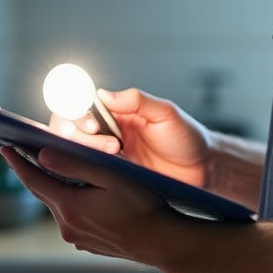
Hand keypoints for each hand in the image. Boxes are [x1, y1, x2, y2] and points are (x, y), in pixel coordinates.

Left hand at [0, 143, 177, 263]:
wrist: (159, 241)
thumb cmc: (141, 207)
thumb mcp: (110, 177)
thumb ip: (75, 164)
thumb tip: (43, 156)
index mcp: (70, 207)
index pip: (34, 180)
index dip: (18, 162)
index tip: (6, 148)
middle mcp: (67, 225)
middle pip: (43, 193)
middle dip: (32, 173)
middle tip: (23, 154)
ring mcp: (76, 237)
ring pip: (57, 205)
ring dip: (53, 188)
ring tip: (55, 170)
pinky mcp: (86, 242)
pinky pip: (71, 218)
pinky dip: (69, 203)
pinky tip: (80, 193)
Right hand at [54, 87, 213, 189]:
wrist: (202, 171)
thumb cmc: (186, 138)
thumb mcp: (164, 113)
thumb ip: (136, 100)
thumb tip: (103, 94)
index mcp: (116, 112)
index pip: (81, 105)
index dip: (76, 112)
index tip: (92, 122)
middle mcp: (106, 132)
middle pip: (70, 128)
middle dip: (80, 134)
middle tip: (109, 142)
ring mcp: (106, 156)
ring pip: (74, 151)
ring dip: (86, 151)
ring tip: (114, 152)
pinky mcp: (110, 178)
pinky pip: (87, 174)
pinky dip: (85, 173)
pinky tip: (98, 173)